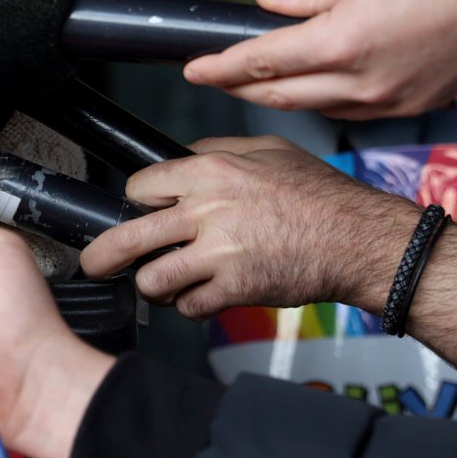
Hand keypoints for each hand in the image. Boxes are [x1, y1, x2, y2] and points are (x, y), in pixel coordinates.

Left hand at [80, 136, 420, 317]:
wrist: (362, 241)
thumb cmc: (321, 196)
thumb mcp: (268, 150)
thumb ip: (217, 150)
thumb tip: (180, 155)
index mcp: (211, 171)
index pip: (140, 187)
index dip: (137, 203)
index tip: (142, 214)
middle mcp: (207, 210)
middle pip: (128, 237)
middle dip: (102, 255)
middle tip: (94, 264)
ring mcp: (219, 254)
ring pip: (152, 279)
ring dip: (154, 285)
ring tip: (162, 282)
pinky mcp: (235, 290)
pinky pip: (190, 307)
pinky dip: (192, 306)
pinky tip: (205, 295)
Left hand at [183, 0, 456, 118]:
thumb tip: (267, 0)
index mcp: (342, 41)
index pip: (262, 61)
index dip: (220, 67)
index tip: (193, 68)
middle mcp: (363, 80)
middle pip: (281, 95)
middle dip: (239, 87)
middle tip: (213, 77)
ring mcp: (391, 99)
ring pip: (316, 108)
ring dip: (280, 97)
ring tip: (255, 82)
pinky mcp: (415, 105)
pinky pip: (353, 112)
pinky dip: (323, 101)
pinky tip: (312, 88)